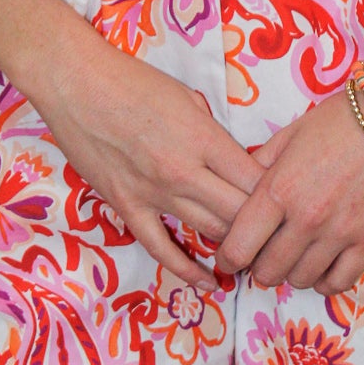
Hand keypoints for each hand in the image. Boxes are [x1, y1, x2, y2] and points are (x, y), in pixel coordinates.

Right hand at [32, 38, 263, 292]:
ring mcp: (154, 194)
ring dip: (235, 247)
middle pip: (240, 214)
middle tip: (279, 236)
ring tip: (256, 257)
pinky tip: (210, 284)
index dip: (278, 196)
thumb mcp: (188, 97)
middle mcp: (184, 172)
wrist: (76, 83)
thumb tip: (234, 160)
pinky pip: (162, 248)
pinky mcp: (127, 208)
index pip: (257, 182)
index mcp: (204, 139)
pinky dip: (188, 270)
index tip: (287, 202)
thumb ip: (213, 133)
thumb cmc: (133, 81)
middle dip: (263, 228)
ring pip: (209, 233)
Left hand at [216, 85, 363, 293]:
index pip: (239, 247)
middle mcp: (306, 219)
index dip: (228, 257)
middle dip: (258, 265)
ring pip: (299, 280)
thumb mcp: (288, 135)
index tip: (230, 255)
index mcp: (279, 190)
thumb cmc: (338, 121)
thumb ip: (259, 166)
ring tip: (294, 254)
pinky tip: (321, 264)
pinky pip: (338, 283)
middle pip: (267, 272)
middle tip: (263, 251)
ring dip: (290, 272)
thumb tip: (238, 191)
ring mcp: (339, 234)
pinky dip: (324, 280)